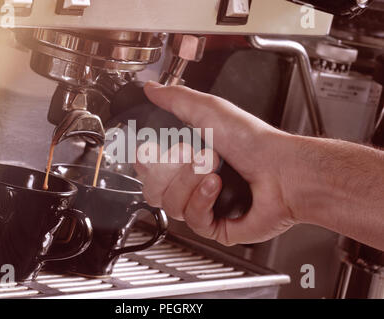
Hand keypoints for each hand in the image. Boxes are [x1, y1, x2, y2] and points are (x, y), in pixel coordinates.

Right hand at [134, 81, 296, 245]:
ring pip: (171, 206)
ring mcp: (203, 205)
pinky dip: (203, 200)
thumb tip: (152, 88)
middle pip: (153, 190)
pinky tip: (217, 188)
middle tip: (192, 155)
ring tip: (213, 170)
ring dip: (190, 183)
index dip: (145, 163)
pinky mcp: (215, 225)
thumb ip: (176, 99)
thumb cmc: (252, 141)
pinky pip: (192, 220)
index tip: (151, 153)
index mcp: (186, 158)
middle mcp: (192, 183)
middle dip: (171, 171)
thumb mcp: (209, 110)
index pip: (147, 169)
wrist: (281, 170)